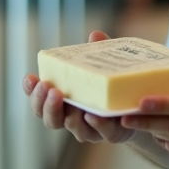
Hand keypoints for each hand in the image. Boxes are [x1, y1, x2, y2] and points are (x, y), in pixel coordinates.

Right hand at [23, 31, 137, 144]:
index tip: (30, 77)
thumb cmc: (113, 85)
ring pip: (72, 127)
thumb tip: (95, 35)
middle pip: (49, 119)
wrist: (139, 109)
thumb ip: (99, 52)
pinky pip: (101, 133)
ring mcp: (90, 127)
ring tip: (71, 102)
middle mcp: (72, 117)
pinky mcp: (110, 133)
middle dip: (45, 104)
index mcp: (64, 101)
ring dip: (68, 115)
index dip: (31, 91)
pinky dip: (96, 124)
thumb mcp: (105, 67)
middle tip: (49, 88)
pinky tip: (92, 114)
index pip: (40, 100)